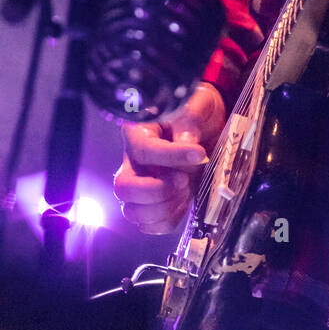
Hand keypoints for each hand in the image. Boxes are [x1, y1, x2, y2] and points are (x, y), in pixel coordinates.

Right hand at [113, 82, 225, 234]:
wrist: (205, 122)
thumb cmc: (196, 110)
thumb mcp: (197, 104)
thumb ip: (190, 119)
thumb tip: (187, 142)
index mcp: (138, 132)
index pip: (144, 150)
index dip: (172, 156)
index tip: (199, 153)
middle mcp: (132, 161)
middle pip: (124, 188)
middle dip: (157, 191)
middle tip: (184, 180)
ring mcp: (141, 184)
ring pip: (133, 212)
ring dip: (164, 208)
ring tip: (186, 189)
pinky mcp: (154, 202)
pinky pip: (149, 225)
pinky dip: (168, 220)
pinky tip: (184, 201)